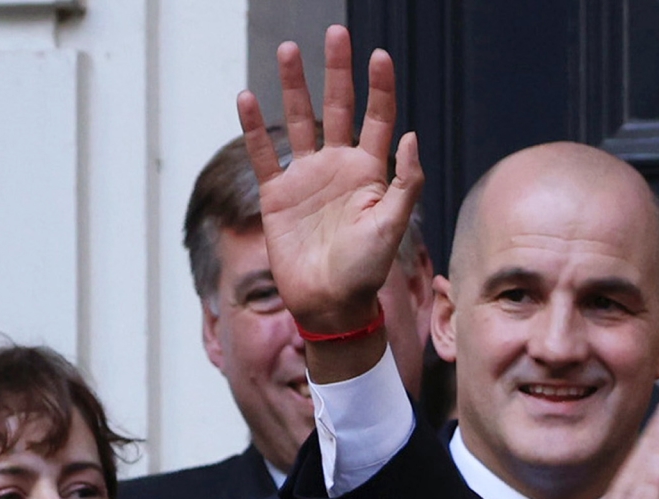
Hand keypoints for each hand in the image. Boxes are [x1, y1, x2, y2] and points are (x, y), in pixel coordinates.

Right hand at [236, 27, 422, 377]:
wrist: (329, 304)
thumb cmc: (366, 270)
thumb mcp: (392, 226)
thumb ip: (405, 182)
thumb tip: (411, 134)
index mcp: (371, 173)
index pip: (377, 119)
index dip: (380, 88)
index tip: (380, 55)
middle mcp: (339, 167)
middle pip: (339, 108)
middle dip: (337, 71)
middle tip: (336, 34)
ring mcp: (306, 178)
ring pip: (299, 121)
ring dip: (294, 86)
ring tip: (289, 50)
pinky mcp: (277, 194)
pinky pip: (262, 153)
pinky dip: (253, 127)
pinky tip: (248, 96)